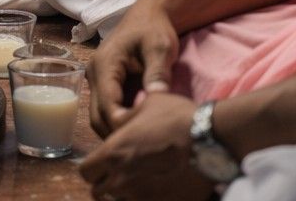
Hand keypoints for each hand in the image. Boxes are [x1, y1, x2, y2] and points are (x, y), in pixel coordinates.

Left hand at [80, 92, 212, 200]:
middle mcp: (122, 180)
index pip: (85, 172)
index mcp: (113, 153)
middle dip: (106, 184)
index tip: (103, 164)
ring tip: (142, 183)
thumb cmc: (177, 117)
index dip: (93, 168)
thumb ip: (129, 117)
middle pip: (98, 193)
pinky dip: (149, 199)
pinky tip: (160, 190)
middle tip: (123, 175)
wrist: (211, 140)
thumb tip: (124, 116)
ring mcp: (142, 197)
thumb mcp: (147, 105)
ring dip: (127, 194)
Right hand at [89, 0, 181, 135]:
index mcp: (104, 64)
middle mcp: (93, 73)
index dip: (123, 123)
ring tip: (140, 137)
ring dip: (115, 129)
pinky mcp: (102, 82)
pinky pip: (105, 108)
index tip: (146, 133)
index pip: (107, 105)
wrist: (148, 15)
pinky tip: (136, 126)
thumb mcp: (160, 47)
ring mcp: (95, 78)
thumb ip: (158, 72)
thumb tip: (155, 97)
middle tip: (144, 144)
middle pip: (97, 115)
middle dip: (117, 133)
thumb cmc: (154, 29)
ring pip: (98, 115)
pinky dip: (117, 120)